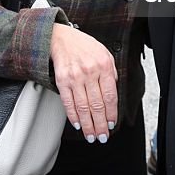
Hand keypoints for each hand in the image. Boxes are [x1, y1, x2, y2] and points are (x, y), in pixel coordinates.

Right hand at [50, 23, 117, 143]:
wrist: (61, 38)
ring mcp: (74, 77)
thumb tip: (113, 96)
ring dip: (88, 125)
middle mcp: (89, 72)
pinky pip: (68, 103)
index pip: (110, 96)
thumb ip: (111, 74)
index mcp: (103, 66)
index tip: (112, 124)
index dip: (112, 114)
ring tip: (91, 136)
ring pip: (83, 107)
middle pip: (97, 105)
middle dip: (100, 125)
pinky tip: (78, 124)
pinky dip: (73, 116)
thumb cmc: (84, 47)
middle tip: (102, 137)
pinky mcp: (61, 81)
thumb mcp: (105, 54)